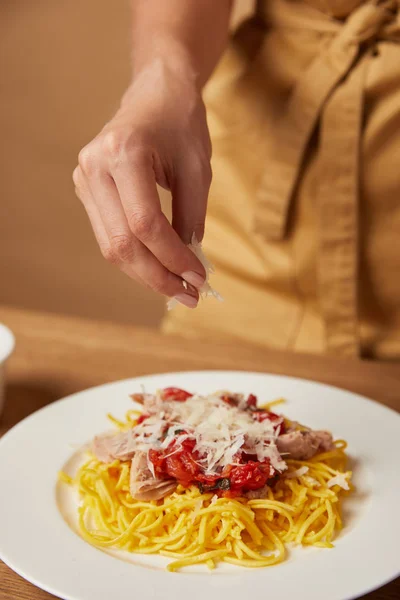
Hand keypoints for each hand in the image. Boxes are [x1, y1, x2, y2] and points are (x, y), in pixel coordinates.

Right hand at [73, 59, 211, 307]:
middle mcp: (95, 167)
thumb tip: (189, 265)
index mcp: (124, 153)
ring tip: (177, 289)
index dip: (173, 258)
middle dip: (158, 276)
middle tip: (188, 295)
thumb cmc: (181, 125)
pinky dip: (136, 258)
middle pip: (122, 243)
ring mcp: (84, 180)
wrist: (154, 95)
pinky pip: (109, 237)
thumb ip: (192, 217)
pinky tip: (159, 269)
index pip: (145, 224)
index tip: (199, 278)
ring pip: (111, 247)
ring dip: (146, 274)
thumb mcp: (198, 169)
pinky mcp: (86, 191)